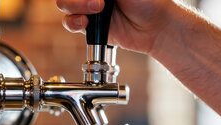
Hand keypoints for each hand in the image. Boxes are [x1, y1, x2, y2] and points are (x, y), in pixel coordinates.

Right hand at [55, 0, 176, 55]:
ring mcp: (89, 8)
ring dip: (75, 7)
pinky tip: (84, 23)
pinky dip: (73, 22)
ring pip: (65, 5)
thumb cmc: (147, 0)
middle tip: (98, 4)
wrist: (155, 27)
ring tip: (95, 11)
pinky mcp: (89, 26)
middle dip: (78, 0)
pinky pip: (70, 22)